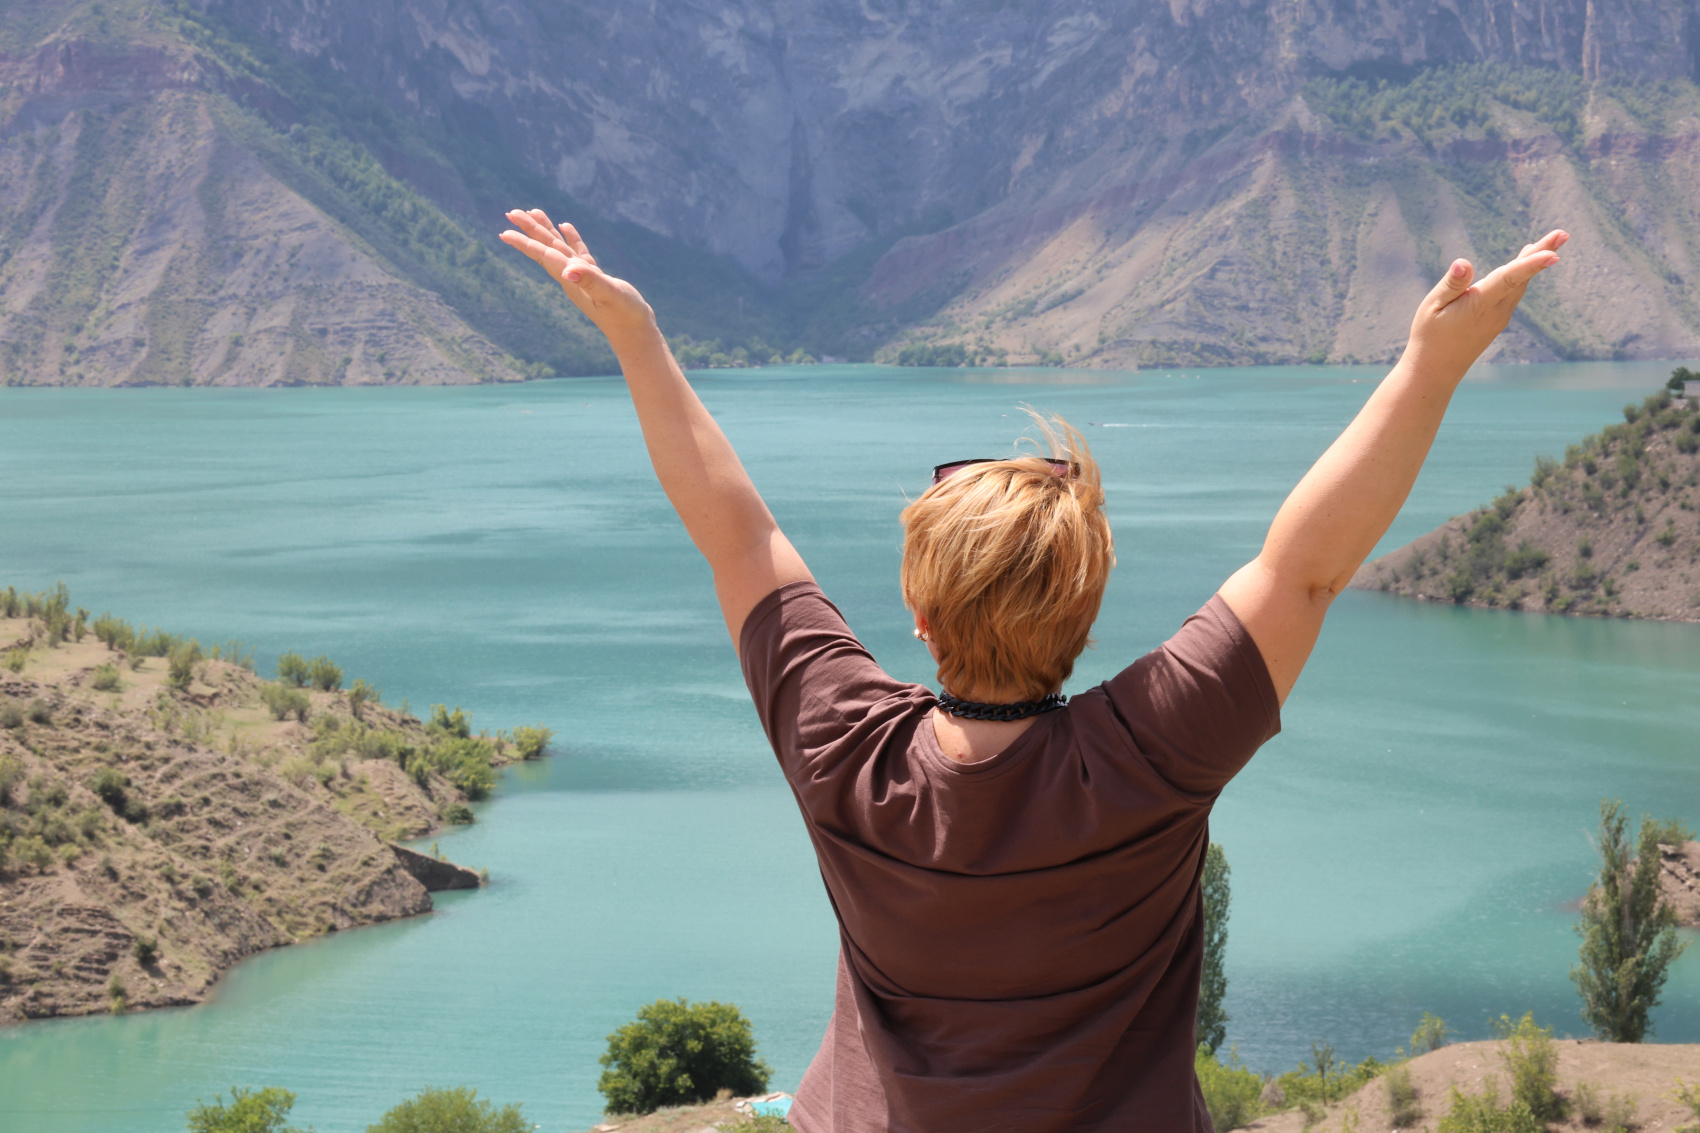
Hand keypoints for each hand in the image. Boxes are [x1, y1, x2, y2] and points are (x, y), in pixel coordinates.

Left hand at [500, 208, 656, 345]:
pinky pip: (577, 252)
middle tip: (511, 213)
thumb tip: (568, 271)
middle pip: (546, 248)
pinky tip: (565, 226)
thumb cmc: (625, 315)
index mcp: (571, 279)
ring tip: (532, 212)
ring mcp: (582, 277)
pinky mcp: (595, 277)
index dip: (525, 243)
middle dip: (529, 230)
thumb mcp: (610, 294)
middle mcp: (572, 277)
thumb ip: (591, 281)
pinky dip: (570, 238)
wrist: (635, 333)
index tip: (505, 232)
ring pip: (559, 247)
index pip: (544, 256)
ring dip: (545, 230)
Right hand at [1405, 229, 1566, 376]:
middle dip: (1543, 253)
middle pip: (1522, 277)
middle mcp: (1496, 311)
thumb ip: (1452, 283)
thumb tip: (1464, 262)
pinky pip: (1514, 293)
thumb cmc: (1429, 337)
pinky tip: (1523, 267)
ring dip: (1534, 264)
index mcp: (1479, 305)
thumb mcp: (1432, 306)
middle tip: (1563, 234)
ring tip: (1547, 245)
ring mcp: (1499, 318)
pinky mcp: (1497, 322)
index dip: (1531, 264)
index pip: (1509, 279)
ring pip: (1520, 286)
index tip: (1554, 253)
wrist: (1435, 372)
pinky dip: (1522, 276)